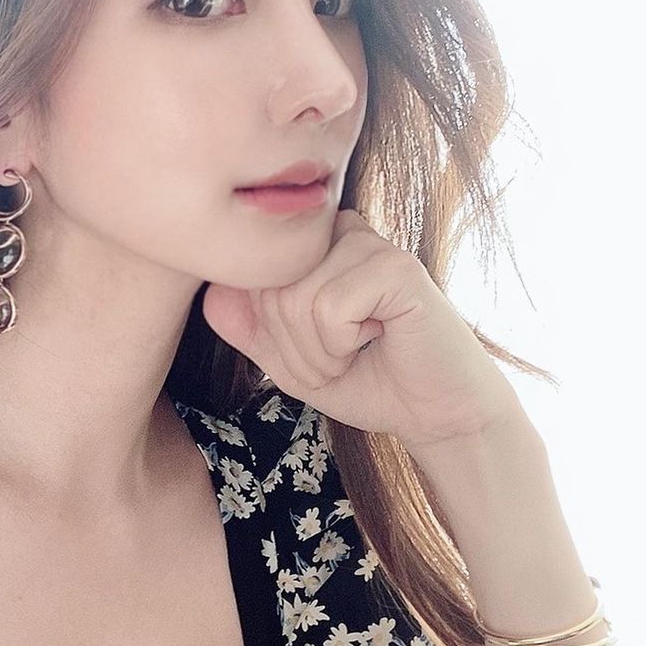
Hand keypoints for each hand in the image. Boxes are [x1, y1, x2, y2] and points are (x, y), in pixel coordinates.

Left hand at [201, 207, 520, 452]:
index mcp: (310, 245)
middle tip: (341, 358)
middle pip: (268, 291)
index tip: (313, 354)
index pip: (244, 282)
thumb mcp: (286, 359)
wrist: (434, 413)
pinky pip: (330, 308)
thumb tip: (211, 289)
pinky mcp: (395, 265)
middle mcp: (336, 232)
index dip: (270, 338)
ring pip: (296, 301)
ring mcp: (366, 242)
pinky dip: (343, 344)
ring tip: (359, 349)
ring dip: (321, 352)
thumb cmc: (365, 380)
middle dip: (296, 350)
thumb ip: (245, 325)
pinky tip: (380, 338)